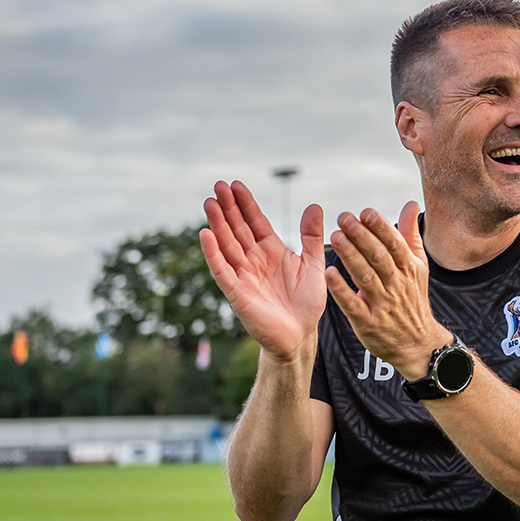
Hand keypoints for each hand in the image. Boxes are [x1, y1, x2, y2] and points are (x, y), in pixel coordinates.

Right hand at [199, 180, 326, 359]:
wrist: (300, 335)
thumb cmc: (306, 302)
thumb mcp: (313, 265)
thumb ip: (311, 237)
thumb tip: (313, 205)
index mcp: (272, 251)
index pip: (256, 222)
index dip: (246, 204)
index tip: (235, 184)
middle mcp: (254, 260)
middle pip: (238, 229)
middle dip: (228, 208)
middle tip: (218, 185)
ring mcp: (244, 275)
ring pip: (227, 245)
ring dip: (218, 224)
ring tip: (209, 202)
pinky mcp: (237, 293)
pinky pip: (222, 270)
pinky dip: (213, 253)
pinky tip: (205, 235)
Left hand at [325, 201, 451, 379]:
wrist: (418, 343)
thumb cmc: (412, 298)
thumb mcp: (418, 267)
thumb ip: (410, 235)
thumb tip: (411, 204)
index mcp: (408, 268)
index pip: (395, 243)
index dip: (380, 227)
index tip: (365, 212)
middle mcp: (396, 284)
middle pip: (379, 257)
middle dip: (361, 236)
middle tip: (344, 218)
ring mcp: (382, 304)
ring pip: (366, 277)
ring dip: (350, 256)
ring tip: (336, 237)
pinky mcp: (368, 323)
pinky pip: (353, 305)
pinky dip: (341, 289)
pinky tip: (328, 273)